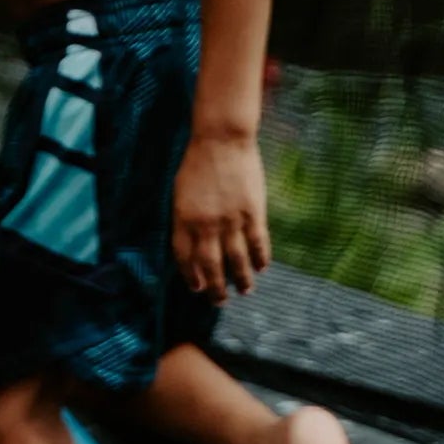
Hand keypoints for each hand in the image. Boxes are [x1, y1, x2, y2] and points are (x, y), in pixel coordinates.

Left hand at [172, 134, 270, 304]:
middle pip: (210, 265)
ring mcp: (230, 220)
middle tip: (220, 302)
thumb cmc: (197, 164)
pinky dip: (260, 257)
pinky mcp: (253, 213)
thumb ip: (186, 219)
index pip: (185, 257)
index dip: (190, 275)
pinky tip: (262, 268)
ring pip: (237, 259)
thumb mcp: (181, 193)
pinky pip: (258, 242)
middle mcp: (206, 225)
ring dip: (241, 279)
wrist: (221, 141)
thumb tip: (192, 242)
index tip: (196, 288)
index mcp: (183, 219)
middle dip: (215, 287)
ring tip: (246, 291)